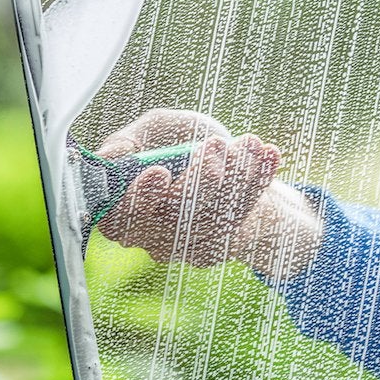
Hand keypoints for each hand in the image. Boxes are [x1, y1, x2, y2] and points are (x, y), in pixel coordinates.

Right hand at [96, 109, 320, 277]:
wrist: (226, 158)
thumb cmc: (181, 142)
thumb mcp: (156, 129)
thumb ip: (130, 139)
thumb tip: (109, 156)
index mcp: (120, 207)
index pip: (120, 218)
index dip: (139, 199)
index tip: (160, 171)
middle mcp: (146, 235)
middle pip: (172, 223)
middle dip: (201, 182)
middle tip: (217, 145)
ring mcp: (180, 247)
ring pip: (210, 222)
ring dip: (235, 178)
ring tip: (250, 142)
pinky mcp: (213, 249)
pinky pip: (237, 222)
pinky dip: (256, 184)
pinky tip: (269, 156)